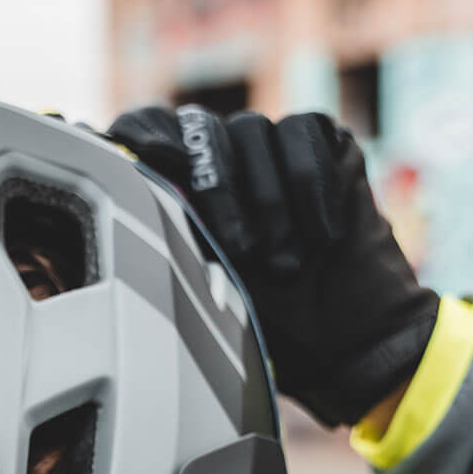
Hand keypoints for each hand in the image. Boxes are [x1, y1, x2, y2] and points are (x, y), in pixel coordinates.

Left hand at [108, 104, 437, 427]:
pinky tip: (322, 236)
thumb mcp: (198, 293)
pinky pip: (302, 133)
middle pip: (200, 132)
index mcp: (174, 190)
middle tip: (240, 251)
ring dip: (268, 201)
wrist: (343, 343)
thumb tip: (129, 213)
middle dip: (219, 191)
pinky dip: (309, 184)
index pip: (143, 132)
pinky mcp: (320, 140)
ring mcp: (266, 148)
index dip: (144, 133)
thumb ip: (166, 245)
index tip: (156, 159)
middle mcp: (217, 158)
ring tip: (286, 265)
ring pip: (250, 130)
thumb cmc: (261, 327)